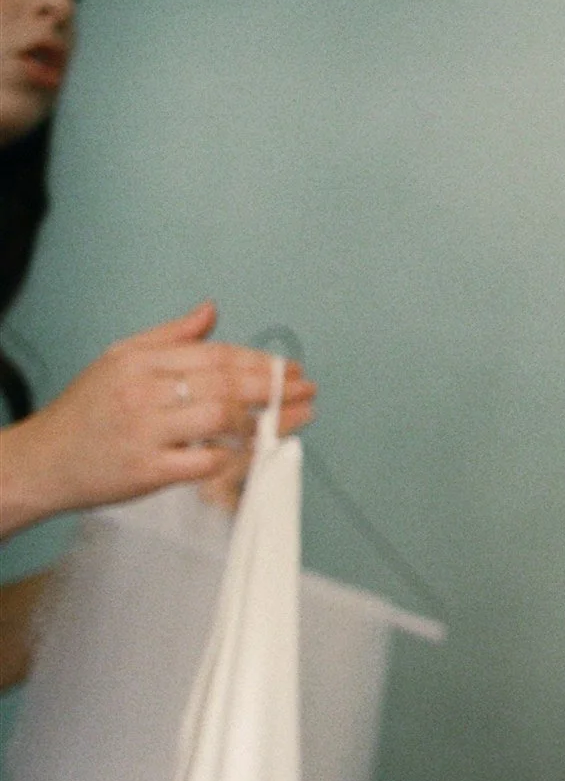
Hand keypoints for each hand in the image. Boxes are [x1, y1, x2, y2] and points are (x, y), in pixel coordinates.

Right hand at [10, 302, 314, 519]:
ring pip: (219, 420)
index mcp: (139, 362)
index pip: (215, 356)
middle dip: (274, 388)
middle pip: (224, 384)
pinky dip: (236, 457)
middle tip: (307, 391)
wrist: (42, 460)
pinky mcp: (146, 471)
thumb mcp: (119, 360)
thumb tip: (211, 310)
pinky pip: (205, 463)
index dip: (259, 362)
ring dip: (264, 421)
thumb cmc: (86, 411)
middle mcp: (141, 393)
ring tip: (293, 420)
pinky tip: (258, 452)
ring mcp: (144, 433)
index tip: (291, 369)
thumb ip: (171, 336)